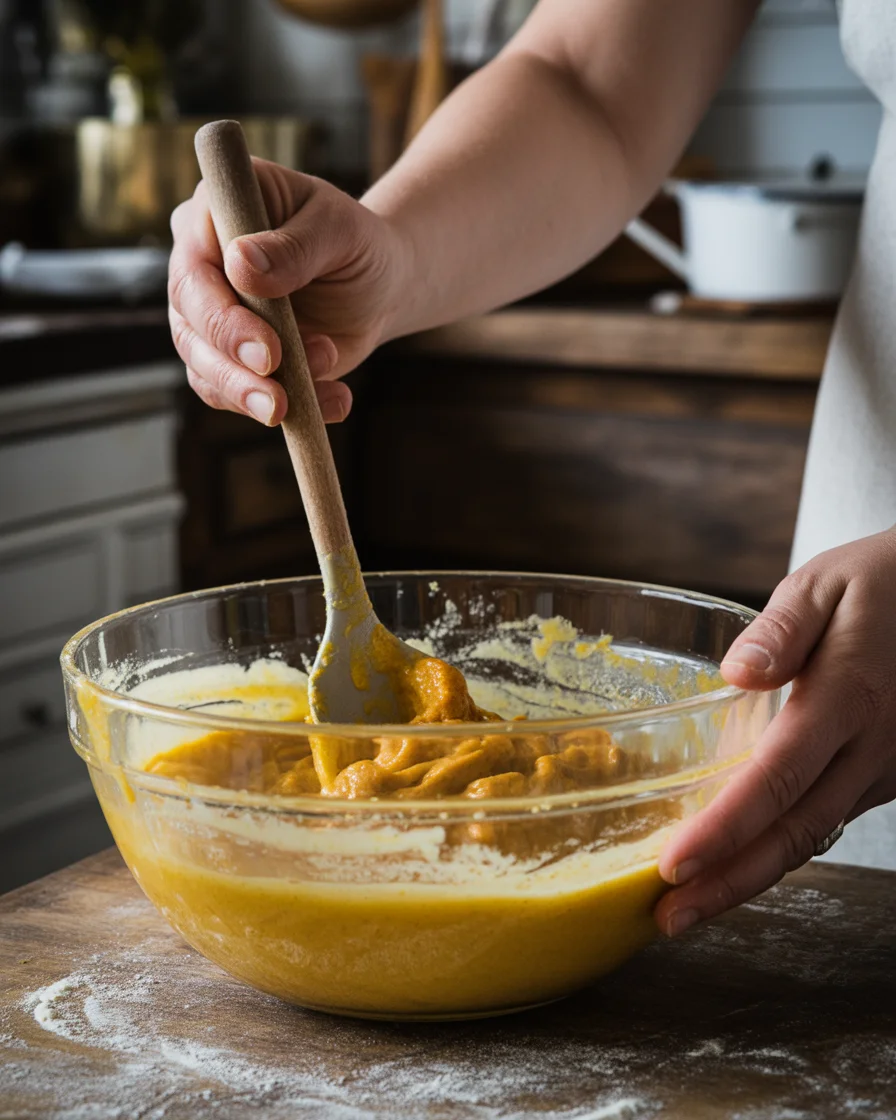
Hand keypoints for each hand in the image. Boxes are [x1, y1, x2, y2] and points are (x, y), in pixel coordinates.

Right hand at [168, 159, 412, 424]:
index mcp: (214, 214)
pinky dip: (289, 409)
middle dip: (235, 368)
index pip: (193, 269)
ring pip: (205, 370)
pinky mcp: (233, 359)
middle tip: (279, 398)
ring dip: (254, 396)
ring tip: (312, 400)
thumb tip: (241, 265)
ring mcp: (210, 318)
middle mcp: (200, 267)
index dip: (221, 316)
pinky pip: (239, 396)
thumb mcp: (339, 231)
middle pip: (191, 326)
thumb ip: (295, 249)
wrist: (380, 284)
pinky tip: (334, 401)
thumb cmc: (356, 242)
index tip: (267, 350)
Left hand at [655, 527, 895, 936]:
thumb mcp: (828, 583)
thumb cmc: (884, 581)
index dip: (725, 830)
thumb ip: (782, 629)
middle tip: (667, 920)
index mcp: (850, 698)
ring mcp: (884, 769)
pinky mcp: (886, 774)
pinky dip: (779, 849)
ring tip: (689, 907)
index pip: (777, 780)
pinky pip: (827, 821)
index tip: (674, 865)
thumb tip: (736, 673)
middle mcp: (871, 749)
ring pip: (812, 837)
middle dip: (728, 883)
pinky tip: (738, 863)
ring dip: (750, 877)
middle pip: (794, 833)